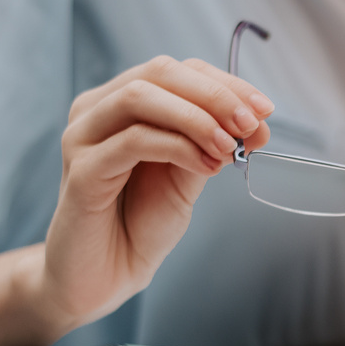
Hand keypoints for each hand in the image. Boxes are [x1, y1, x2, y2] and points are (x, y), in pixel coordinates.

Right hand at [39, 55, 272, 334]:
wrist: (106, 275)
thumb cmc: (141, 222)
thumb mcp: (189, 176)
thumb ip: (213, 145)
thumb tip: (256, 124)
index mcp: (123, 104)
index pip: (177, 70)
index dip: (225, 84)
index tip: (264, 109)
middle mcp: (97, 111)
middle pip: (159, 73)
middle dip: (215, 95)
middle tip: (250, 124)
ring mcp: (83, 137)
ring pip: (140, 97)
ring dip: (196, 117)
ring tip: (228, 148)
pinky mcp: (80, 170)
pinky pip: (133, 141)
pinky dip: (178, 147)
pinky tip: (206, 167)